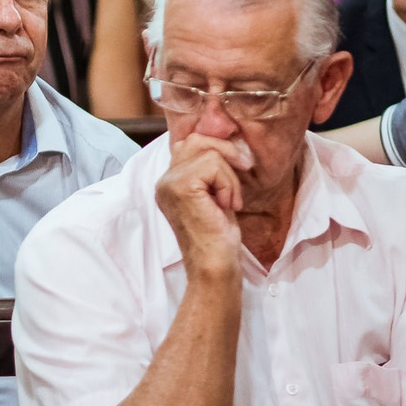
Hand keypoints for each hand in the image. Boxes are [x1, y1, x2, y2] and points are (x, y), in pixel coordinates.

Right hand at [155, 133, 249, 276]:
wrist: (214, 266)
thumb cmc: (218, 237)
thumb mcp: (214, 196)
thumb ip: (210, 172)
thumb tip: (225, 144)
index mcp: (170, 182)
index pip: (190, 143)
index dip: (217, 149)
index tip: (238, 168)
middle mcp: (164, 181)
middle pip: (196, 140)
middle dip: (226, 153)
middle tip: (241, 175)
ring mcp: (169, 183)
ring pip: (209, 153)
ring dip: (229, 176)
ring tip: (229, 201)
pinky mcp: (181, 187)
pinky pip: (214, 166)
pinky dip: (228, 184)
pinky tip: (226, 205)